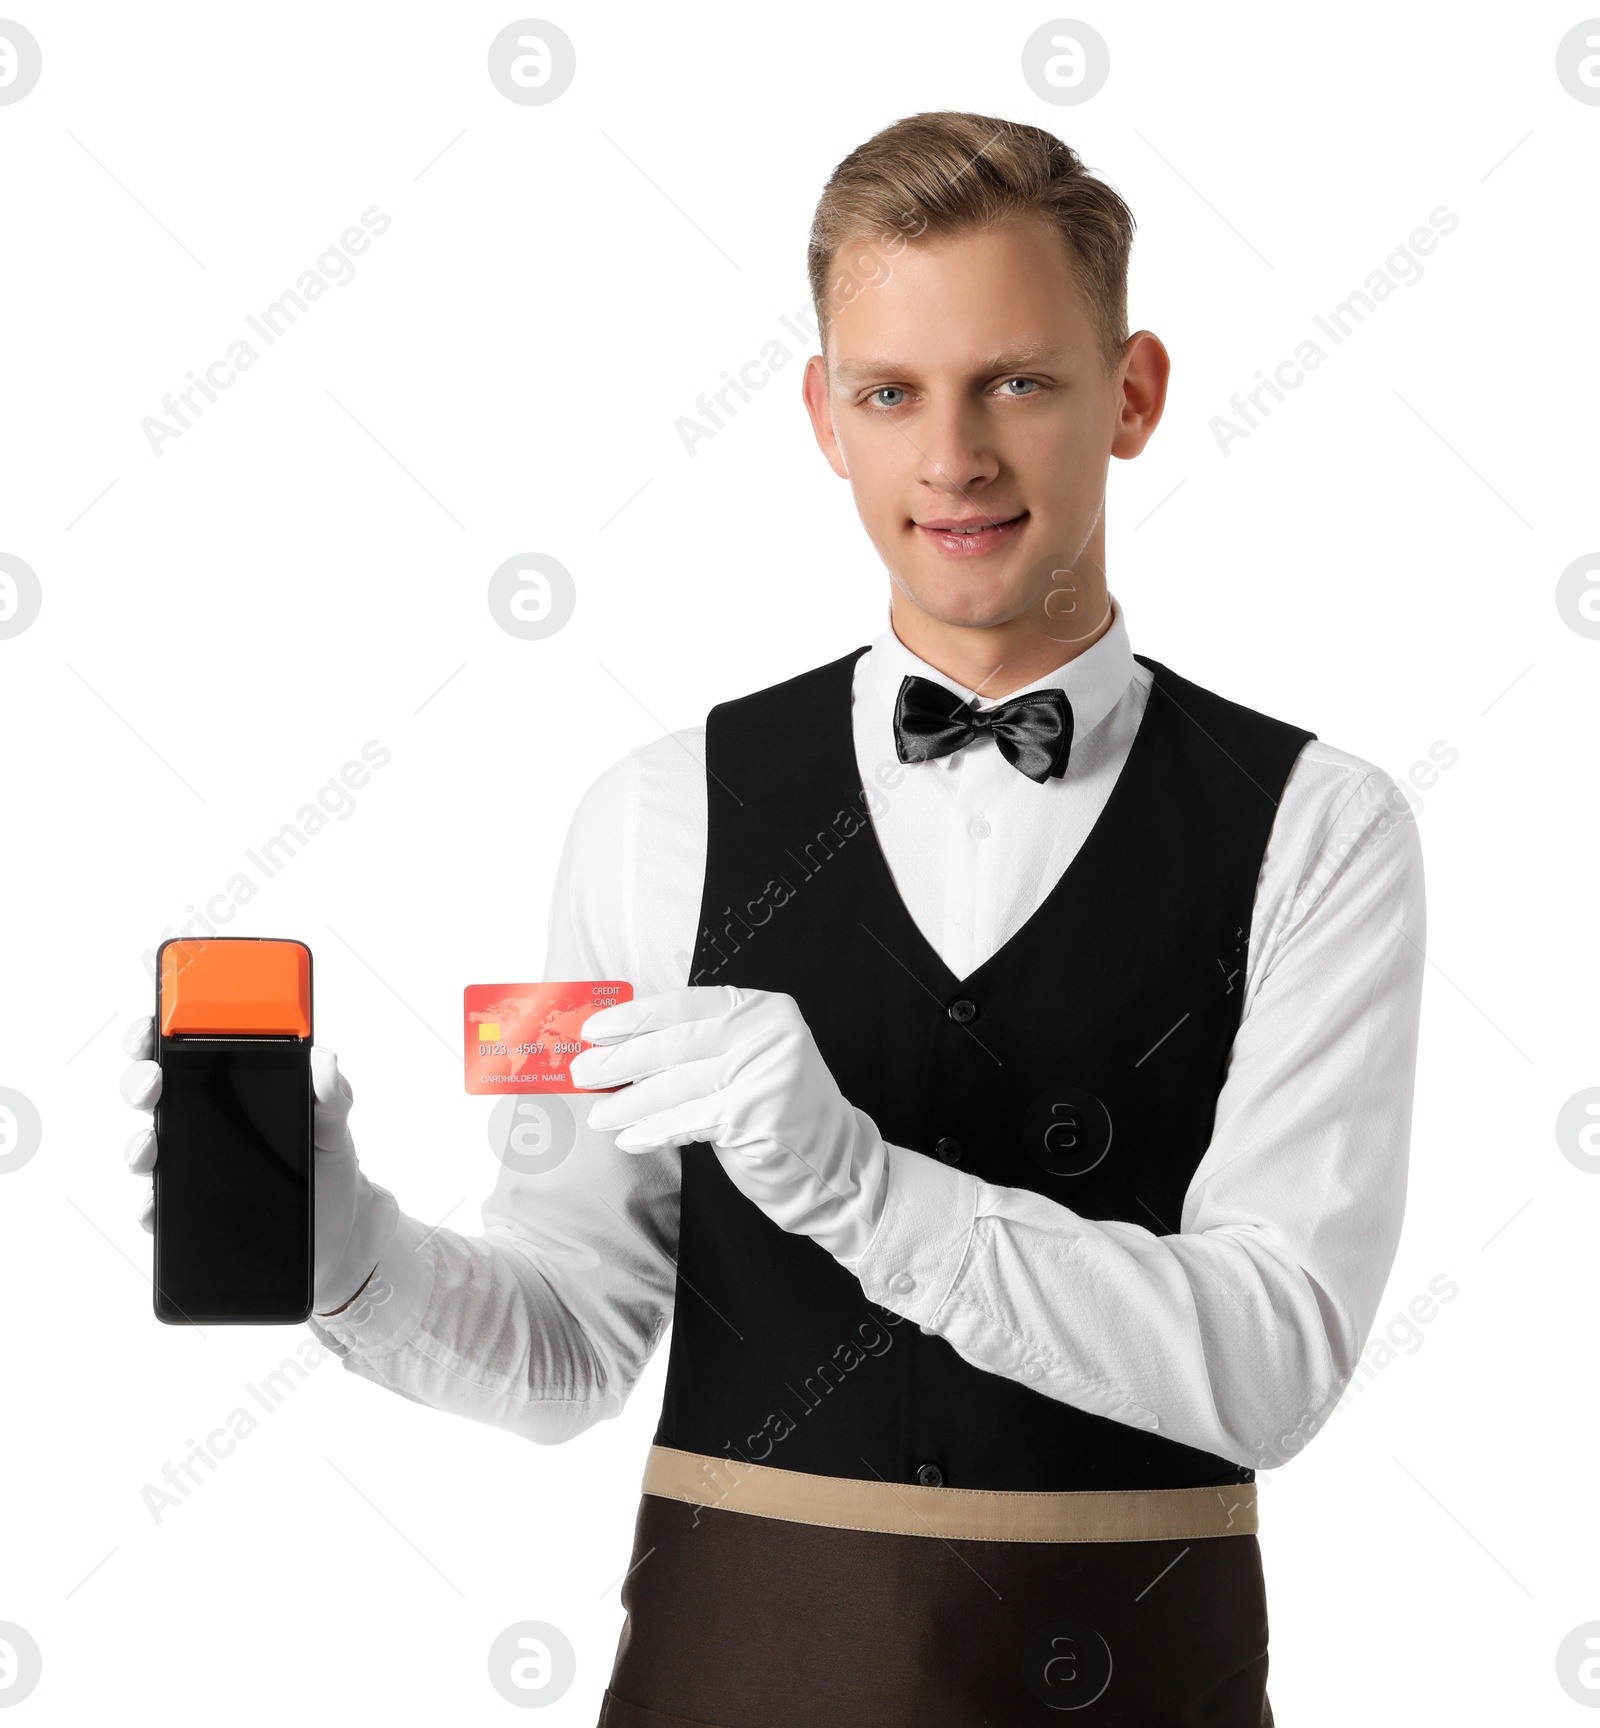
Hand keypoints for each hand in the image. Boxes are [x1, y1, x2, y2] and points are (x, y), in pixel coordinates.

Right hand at [118, 1016, 395, 1313]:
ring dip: (138, 1143)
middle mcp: (201, 1121)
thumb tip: (323, 1060)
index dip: (160, 1031)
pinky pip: (155, 1206)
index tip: (154, 1025)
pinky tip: (156, 1202)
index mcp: (234, 1087)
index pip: (184, 1048)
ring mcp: (189, 1166)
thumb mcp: (335, 1124)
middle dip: (141, 1081)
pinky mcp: (189, 1211)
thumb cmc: (329, 1164)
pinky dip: (148, 1203)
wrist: (339, 1229)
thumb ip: (332, 1093)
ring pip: (145, 1148)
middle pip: (151, 1092)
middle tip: (154, 1081)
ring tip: (151, 1145)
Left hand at [570, 986, 887, 1262]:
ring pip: (677, 1084)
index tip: (594, 1030)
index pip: (685, 1004)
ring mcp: (767, 1072)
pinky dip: (655, 1131)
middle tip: (583, 1073)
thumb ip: (697, 1050)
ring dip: (630, 1103)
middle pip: (675, 1042)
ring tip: (600, 1115)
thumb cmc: (777, 1116)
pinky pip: (690, 1121)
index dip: (634, 1017)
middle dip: (621, 1061)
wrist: (837, 1167)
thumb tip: (622, 1051)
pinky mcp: (759, 1114)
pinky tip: (632, 1138)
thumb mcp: (744, 1065)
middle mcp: (768, 1032)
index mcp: (762, 1008)